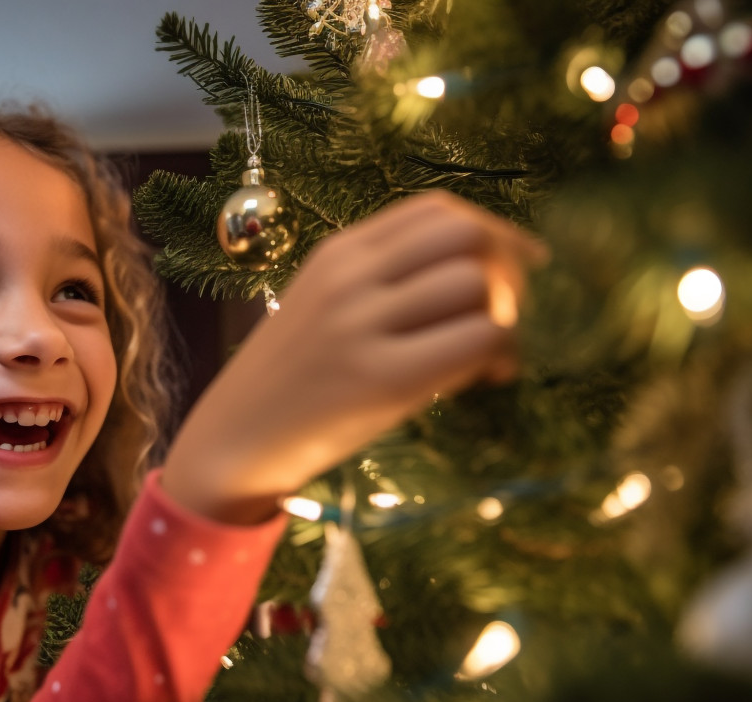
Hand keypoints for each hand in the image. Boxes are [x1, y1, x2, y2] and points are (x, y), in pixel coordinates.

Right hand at [161, 190, 546, 523]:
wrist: (234, 441)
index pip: (437, 210)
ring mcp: (363, 326)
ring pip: (477, 285)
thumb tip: (479, 276)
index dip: (494, 231)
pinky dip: (501, 354)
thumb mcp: (322, 308)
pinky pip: (476, 340)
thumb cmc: (286, 381)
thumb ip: (383, 282)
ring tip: (495, 355)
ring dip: (507, 318)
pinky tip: (488, 378)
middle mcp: (351, 278)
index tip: (517, 265)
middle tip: (514, 312)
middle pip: (467, 234)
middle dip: (509, 268)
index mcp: (338, 254)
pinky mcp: (383, 379)